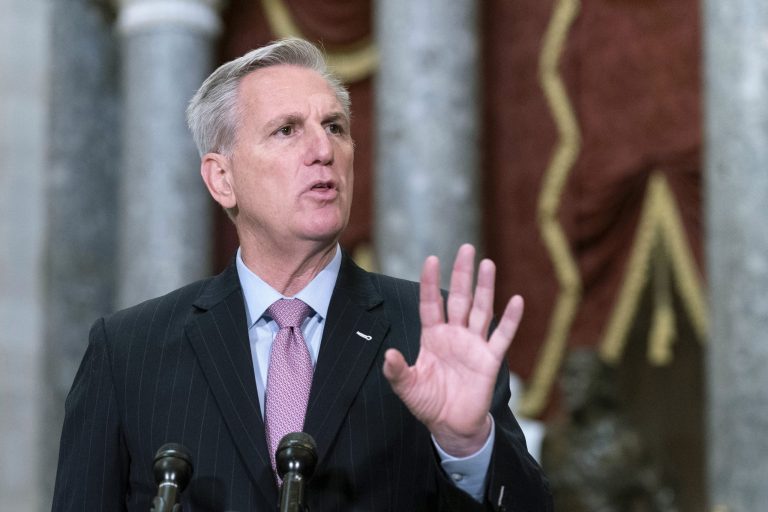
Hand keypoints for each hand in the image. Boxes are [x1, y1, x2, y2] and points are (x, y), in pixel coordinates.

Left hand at [382, 244, 523, 456]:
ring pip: (481, 310)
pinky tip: (516, 300)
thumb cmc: (428, 403)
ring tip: (487, 264)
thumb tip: (389, 355)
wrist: (451, 425)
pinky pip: (502, 336)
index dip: (430, 283)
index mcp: (432, 336)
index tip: (431, 260)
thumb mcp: (407, 387)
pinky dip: (509, 319)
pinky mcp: (490, 359)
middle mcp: (454, 334)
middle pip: (459, 298)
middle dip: (462, 274)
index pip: (431, 304)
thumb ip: (397, 371)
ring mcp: (474, 344)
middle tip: (466, 248)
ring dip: (485, 288)